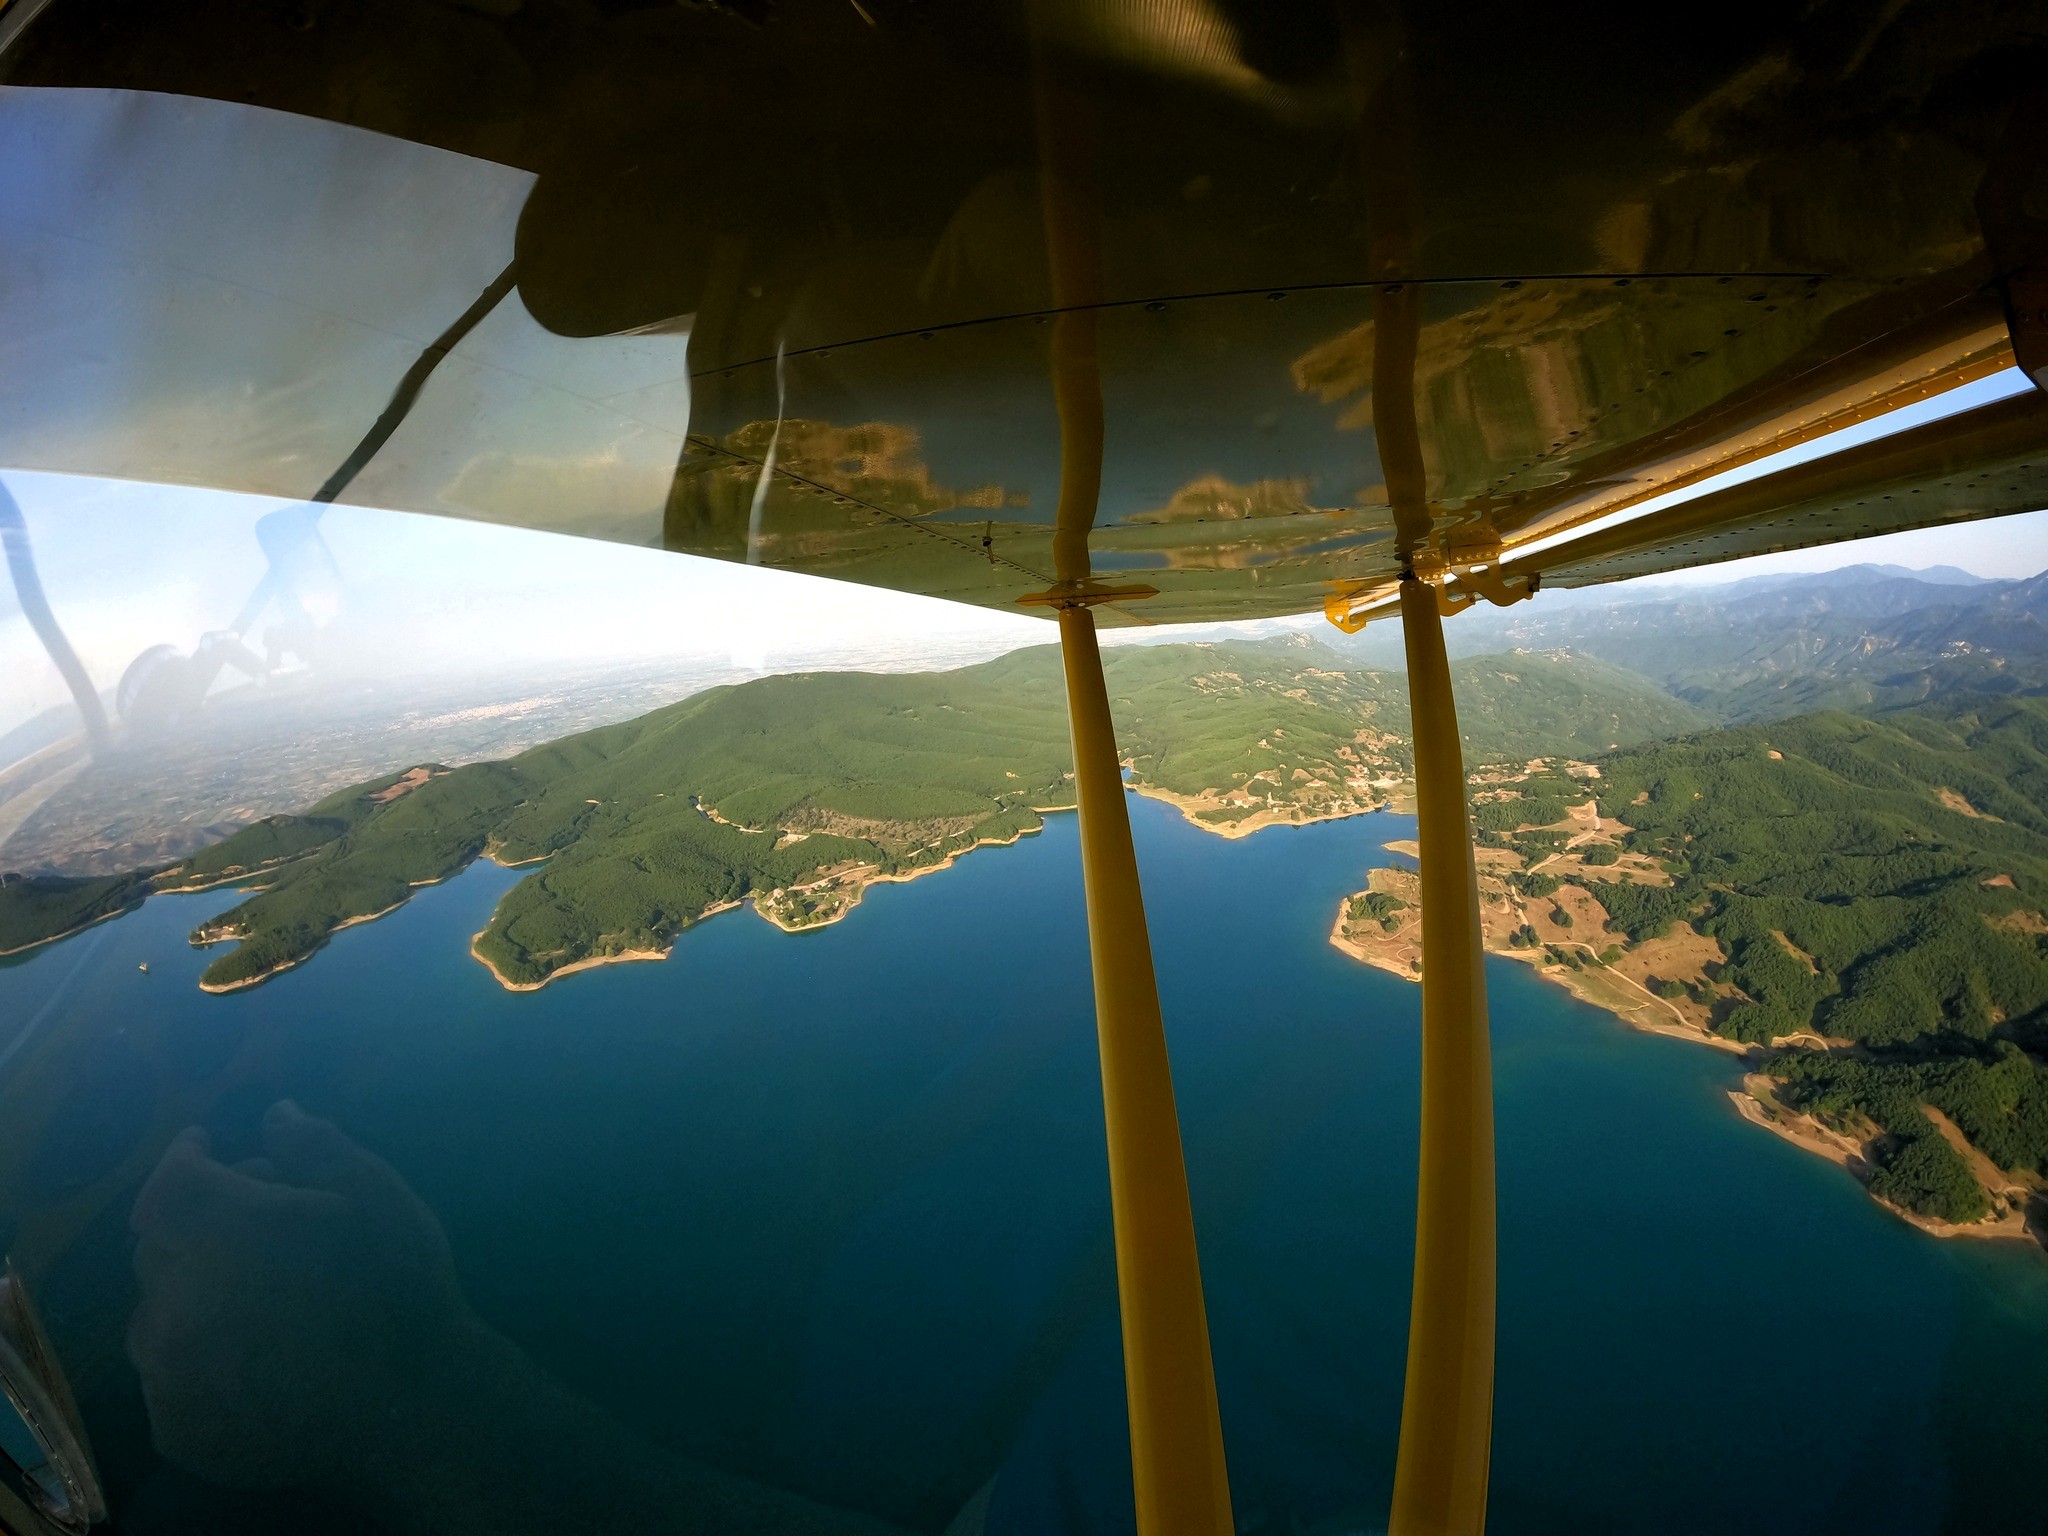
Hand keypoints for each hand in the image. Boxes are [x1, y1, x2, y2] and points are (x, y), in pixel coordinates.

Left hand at [127, 1101, 469, 1492]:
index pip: (171, 1179)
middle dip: (197, 1228)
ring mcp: (169, 1374)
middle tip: (252, 1230)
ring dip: (190, 1296)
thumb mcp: (377, 1194)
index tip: (208, 1147)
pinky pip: (168, 1380)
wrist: (417, 1409)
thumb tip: (274, 1114)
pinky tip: (252, 1361)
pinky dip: (197, 1362)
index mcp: (220, 1231)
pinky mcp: (177, 1429)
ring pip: (155, 1317)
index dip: (189, 1157)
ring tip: (249, 1303)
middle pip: (159, 1247)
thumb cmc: (400, 1289)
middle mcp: (174, 1301)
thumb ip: (315, 1147)